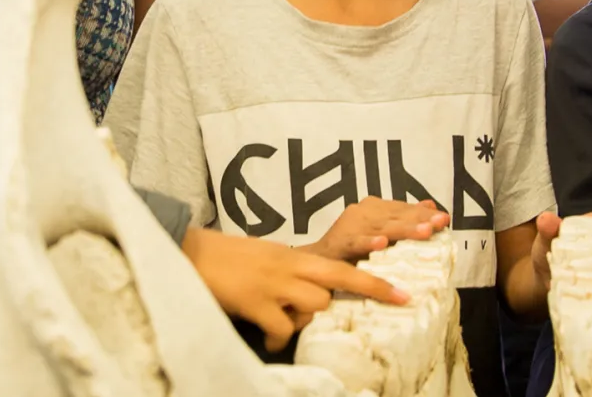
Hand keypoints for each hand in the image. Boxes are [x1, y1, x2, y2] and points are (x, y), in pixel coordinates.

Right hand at [182, 227, 407, 351]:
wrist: (187, 253)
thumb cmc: (226, 260)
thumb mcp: (266, 260)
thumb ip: (292, 274)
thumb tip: (313, 296)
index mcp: (292, 256)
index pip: (343, 266)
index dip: (375, 280)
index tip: (404, 293)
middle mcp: (289, 266)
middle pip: (340, 280)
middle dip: (371, 290)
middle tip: (400, 300)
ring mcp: (273, 284)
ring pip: (316, 304)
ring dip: (306, 319)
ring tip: (284, 323)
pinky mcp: (254, 301)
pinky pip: (281, 328)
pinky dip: (277, 338)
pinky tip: (266, 338)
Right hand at [309, 197, 449, 260]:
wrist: (317, 261)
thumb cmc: (352, 248)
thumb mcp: (382, 232)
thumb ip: (403, 219)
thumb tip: (431, 206)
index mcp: (376, 208)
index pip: (405, 208)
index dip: (425, 213)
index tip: (445, 218)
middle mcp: (364, 212)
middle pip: (397, 215)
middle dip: (420, 219)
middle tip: (440, 223)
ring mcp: (351, 225)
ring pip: (382, 227)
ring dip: (404, 229)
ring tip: (424, 232)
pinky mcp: (339, 242)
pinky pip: (357, 242)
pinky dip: (369, 242)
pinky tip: (382, 244)